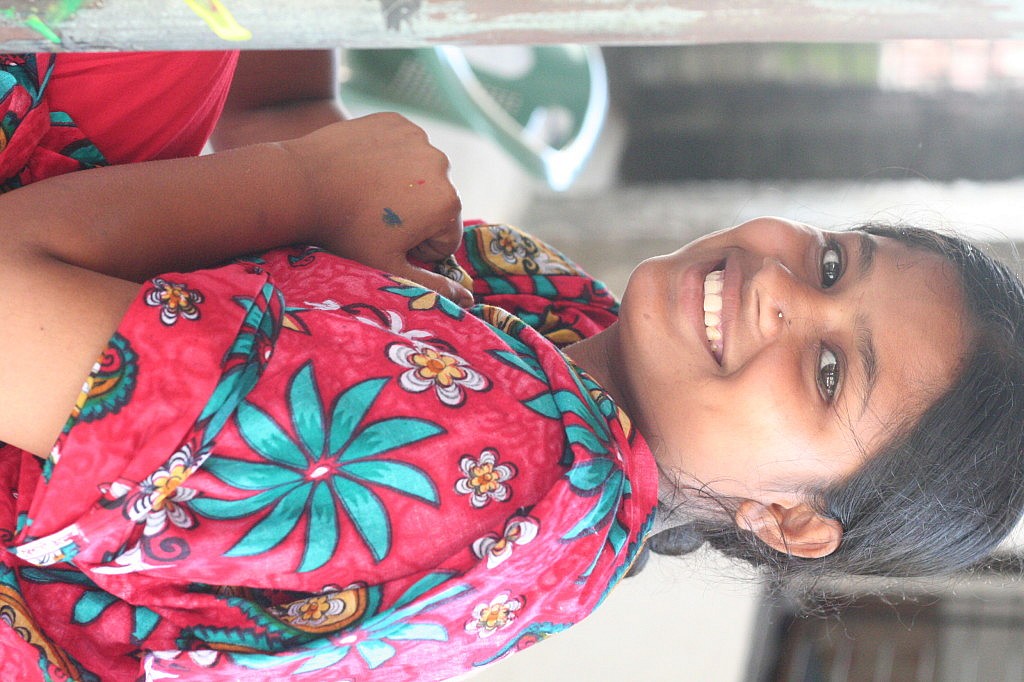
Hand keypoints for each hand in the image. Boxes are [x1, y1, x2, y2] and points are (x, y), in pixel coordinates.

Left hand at [285, 114, 469, 304]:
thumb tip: (469, 298)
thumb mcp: (389, 267)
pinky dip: (389, 158)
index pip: (446, 237)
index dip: (417, 247)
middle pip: (436, 203)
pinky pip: (403, 147)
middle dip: (413, 215)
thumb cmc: (345, 232)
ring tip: (366, 193)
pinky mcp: (396, 121)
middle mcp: (442, 166)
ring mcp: (419, 138)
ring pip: (421, 174)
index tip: (386, 240)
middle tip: (373, 218)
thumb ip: (433, 286)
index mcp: (447, 204)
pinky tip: (363, 168)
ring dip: (403, 185)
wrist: (300, 184)